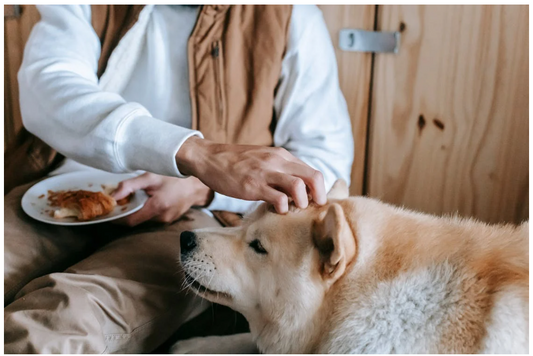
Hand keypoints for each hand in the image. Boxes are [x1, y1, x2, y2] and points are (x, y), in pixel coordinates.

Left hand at [112, 173, 212, 226]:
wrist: (196, 184)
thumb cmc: (174, 178)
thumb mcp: (150, 177)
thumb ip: (130, 186)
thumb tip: (113, 197)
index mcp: (156, 207)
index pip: (130, 221)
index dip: (118, 218)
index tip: (111, 211)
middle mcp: (162, 217)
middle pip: (137, 220)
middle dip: (129, 212)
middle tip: (124, 200)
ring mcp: (167, 220)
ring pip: (145, 218)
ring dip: (140, 210)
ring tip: (141, 196)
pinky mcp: (170, 219)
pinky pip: (154, 217)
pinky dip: (149, 209)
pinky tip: (153, 199)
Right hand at [175, 137, 325, 213]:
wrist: (209, 157)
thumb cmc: (236, 163)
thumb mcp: (263, 159)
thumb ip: (280, 169)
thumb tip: (297, 187)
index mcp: (282, 156)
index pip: (313, 172)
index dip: (318, 190)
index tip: (312, 201)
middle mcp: (278, 161)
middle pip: (314, 177)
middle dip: (318, 197)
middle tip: (311, 209)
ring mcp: (266, 173)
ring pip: (300, 188)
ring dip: (301, 204)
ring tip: (291, 209)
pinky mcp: (253, 186)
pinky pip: (279, 199)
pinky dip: (282, 209)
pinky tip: (274, 210)